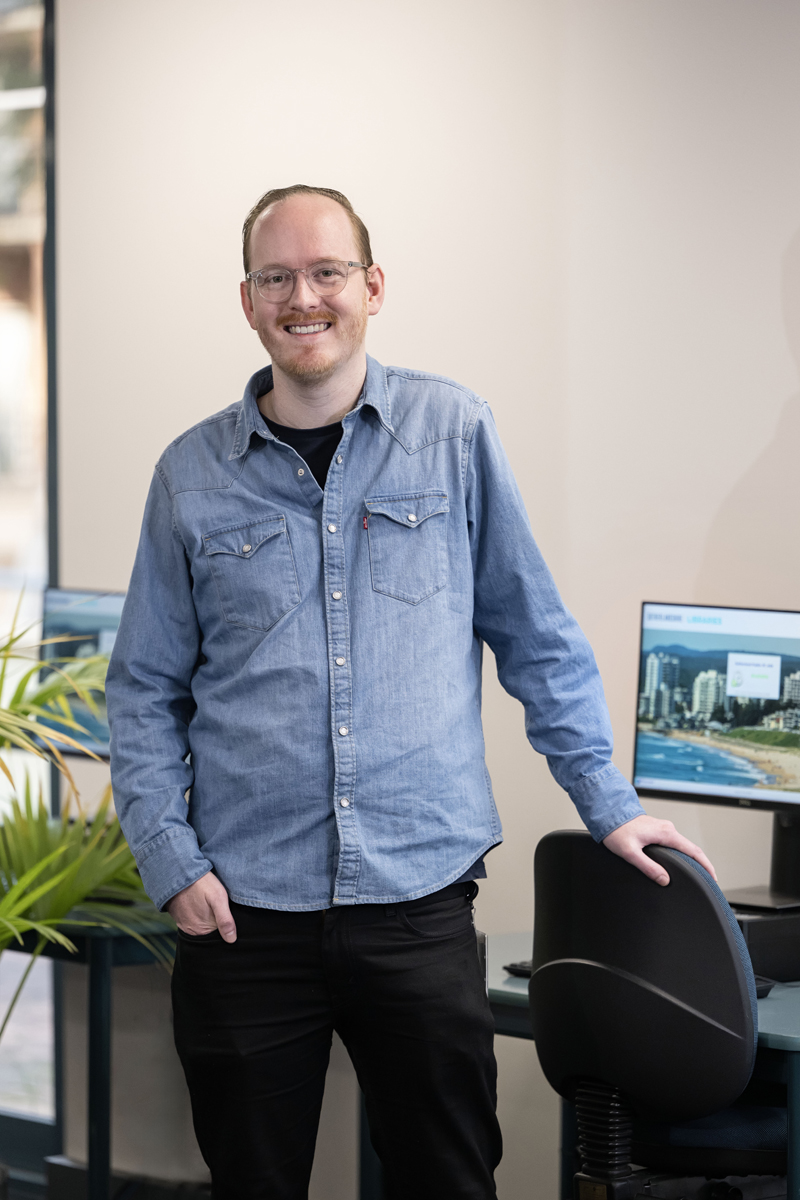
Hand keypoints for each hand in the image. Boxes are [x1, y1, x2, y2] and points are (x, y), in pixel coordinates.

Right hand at [166, 872, 236, 941]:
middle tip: (217, 904)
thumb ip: (225, 920)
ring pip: (202, 924)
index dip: (226, 923)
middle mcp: (192, 931)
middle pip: (211, 929)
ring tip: (208, 902)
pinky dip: (198, 912)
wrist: (178, 871)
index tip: (226, 911)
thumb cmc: (201, 883)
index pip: (220, 933)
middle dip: (216, 920)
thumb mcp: (218, 898)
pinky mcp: (179, 917)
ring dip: (207, 916)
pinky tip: (200, 902)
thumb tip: (231, 940)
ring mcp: (184, 924)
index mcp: (202, 930)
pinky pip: (193, 919)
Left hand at [602, 814, 716, 886]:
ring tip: (698, 873)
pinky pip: (675, 844)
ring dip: (692, 859)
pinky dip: (683, 854)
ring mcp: (663, 829)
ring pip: (683, 846)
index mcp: (665, 833)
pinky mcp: (657, 830)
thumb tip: (664, 880)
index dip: (706, 865)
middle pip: (692, 848)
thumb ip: (648, 867)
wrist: (609, 814)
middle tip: (709, 879)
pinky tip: (681, 862)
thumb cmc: (617, 830)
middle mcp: (667, 829)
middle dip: (702, 864)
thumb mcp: (630, 852)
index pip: (693, 850)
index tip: (713, 877)